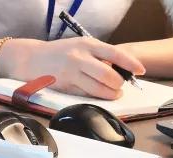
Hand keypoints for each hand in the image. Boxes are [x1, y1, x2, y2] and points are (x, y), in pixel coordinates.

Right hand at [0, 38, 145, 99]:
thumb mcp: (79, 47)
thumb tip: (117, 68)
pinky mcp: (65, 87)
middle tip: (119, 87)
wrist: (31, 59)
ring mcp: (72, 73)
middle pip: (110, 75)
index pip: (116, 54)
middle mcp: (81, 57)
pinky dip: (95, 97)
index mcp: (88, 44)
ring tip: (111, 93)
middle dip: (118, 84)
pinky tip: (96, 95)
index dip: (131, 63)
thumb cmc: (58, 54)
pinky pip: (86, 95)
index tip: (141, 71)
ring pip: (99, 89)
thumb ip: (97, 56)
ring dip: (109, 94)